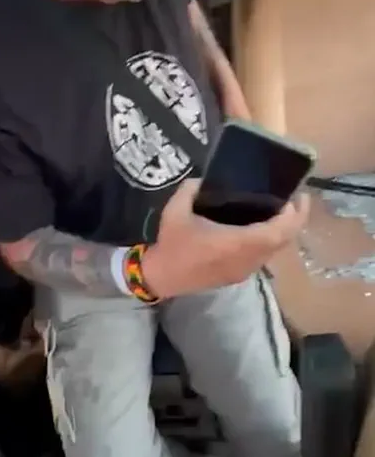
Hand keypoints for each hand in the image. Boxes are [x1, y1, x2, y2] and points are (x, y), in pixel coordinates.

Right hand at [142, 179, 308, 298]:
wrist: (162, 277)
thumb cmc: (172, 244)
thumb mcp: (175, 210)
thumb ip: (192, 188)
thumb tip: (205, 179)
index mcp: (238, 243)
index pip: (279, 231)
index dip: (293, 215)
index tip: (294, 196)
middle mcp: (248, 259)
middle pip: (284, 241)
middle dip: (293, 220)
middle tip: (292, 199)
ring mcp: (245, 270)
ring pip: (275, 251)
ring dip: (281, 232)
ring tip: (277, 210)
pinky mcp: (239, 275)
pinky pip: (263, 256)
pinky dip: (269, 241)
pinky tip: (258, 227)